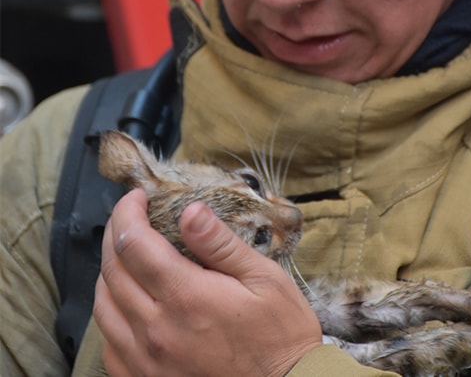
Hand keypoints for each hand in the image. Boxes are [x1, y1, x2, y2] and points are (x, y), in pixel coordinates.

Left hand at [94, 189, 322, 376]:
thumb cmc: (281, 335)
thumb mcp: (265, 280)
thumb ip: (222, 245)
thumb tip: (191, 211)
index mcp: (187, 296)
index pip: (135, 243)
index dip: (128, 213)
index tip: (138, 198)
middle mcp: (156, 329)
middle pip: (112, 271)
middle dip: (115, 235)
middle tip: (129, 219)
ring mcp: (146, 359)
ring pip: (103, 307)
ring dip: (108, 273)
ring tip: (126, 257)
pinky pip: (109, 344)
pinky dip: (111, 315)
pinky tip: (128, 305)